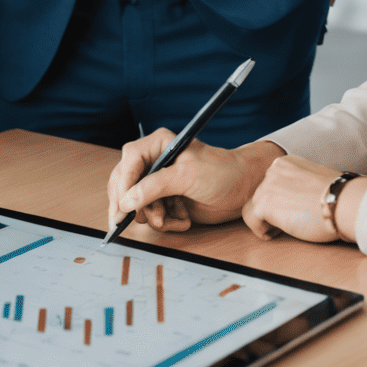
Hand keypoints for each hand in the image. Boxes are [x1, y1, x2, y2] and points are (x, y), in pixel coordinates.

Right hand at [106, 132, 281, 233]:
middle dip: (135, 205)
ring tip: (173, 220)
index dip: (123, 184)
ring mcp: (159, 182)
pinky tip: (183, 220)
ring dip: (154, 217)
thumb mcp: (186, 177)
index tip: (123, 207)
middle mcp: (154, 162)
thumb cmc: (220, 172)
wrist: (243, 190)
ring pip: (138, 204)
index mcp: (157, 144)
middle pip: (127, 184)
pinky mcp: (166, 200)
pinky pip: (152, 215)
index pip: (129, 161)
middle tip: (137, 221)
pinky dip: (166, 222)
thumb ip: (154, 187)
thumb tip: (126, 201)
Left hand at [241, 154, 366, 244]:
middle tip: (289, 222)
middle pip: (261, 194)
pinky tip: (275, 234)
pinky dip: (261, 230)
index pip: (271, 183)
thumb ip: (297, 185)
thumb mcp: (313, 182)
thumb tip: (290, 201)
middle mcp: (272, 169)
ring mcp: (267, 185)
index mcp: (286, 163)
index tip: (293, 211)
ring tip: (283, 229)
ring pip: (253, 206)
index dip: (279, 200)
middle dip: (272, 210)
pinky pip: (251, 219)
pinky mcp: (264, 203)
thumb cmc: (337, 198)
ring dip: (266, 220)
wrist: (342, 203)